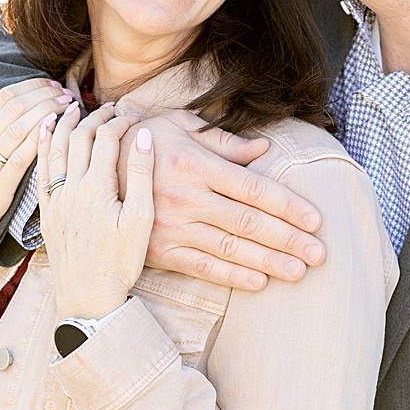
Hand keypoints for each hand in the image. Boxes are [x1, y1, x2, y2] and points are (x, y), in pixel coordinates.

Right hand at [0, 73, 68, 278]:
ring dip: (47, 113)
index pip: (1, 100)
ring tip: (68, 105)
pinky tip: (55, 129)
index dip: (28, 86)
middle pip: (14, 112)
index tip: (48, 83)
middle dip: (43, 96)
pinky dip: (39, 142)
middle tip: (64, 90)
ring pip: (19, 132)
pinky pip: (20, 163)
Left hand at [38, 102, 152, 320]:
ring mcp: (54, 199)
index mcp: (96, 188)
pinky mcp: (45, 211)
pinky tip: (44, 132)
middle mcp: (70, 188)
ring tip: (72, 105)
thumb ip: (140, 175)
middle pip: (80, 137)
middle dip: (96, 116)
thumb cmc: (119, 262)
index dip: (121, 121)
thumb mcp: (140, 219)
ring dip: (64, 123)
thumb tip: (144, 136)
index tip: (135, 115)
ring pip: (55, 148)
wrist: (87, 296)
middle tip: (111, 107)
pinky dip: (43, 145)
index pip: (107, 139)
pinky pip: (40, 169)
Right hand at [116, 107, 324, 290]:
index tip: (316, 221)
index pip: (254, 189)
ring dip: (269, 262)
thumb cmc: (142, 142)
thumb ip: (222, 141)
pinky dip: (232, 276)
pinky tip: (258, 282)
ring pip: (230, 248)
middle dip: (289, 240)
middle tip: (320, 255)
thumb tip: (263, 150)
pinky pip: (202, 266)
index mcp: (196, 164)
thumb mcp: (178, 127)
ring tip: (299, 272)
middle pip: (249, 222)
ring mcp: (172, 226)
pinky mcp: (159, 248)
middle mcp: (187, 197)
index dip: (289, 206)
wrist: (89, 171)